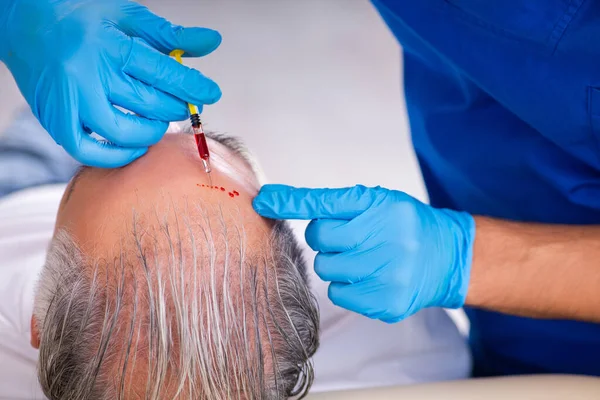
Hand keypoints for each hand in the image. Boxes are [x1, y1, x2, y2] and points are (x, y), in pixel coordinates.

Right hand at [0, 0, 221, 166]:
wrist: (21, 20)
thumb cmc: (79, 15)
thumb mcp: (126, 16)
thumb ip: (170, 35)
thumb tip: (211, 41)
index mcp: (107, 45)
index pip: (162, 73)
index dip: (192, 86)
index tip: (211, 94)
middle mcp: (87, 75)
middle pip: (147, 104)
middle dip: (175, 108)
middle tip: (182, 105)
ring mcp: (69, 101)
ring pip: (121, 132)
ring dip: (151, 132)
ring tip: (159, 121)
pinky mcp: (55, 120)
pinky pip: (88, 151)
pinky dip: (116, 156)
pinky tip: (135, 145)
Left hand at [253, 184, 474, 322]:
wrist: (446, 257)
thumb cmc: (404, 225)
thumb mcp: (379, 202)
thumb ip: (338, 206)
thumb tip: (282, 204)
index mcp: (379, 205)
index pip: (323, 203)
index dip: (289, 201)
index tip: (262, 201)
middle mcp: (384, 236)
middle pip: (319, 240)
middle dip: (327, 238)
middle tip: (351, 238)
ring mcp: (386, 272)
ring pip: (326, 269)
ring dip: (337, 263)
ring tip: (364, 258)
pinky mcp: (385, 301)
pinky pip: (339, 294)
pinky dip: (347, 285)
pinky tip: (370, 277)